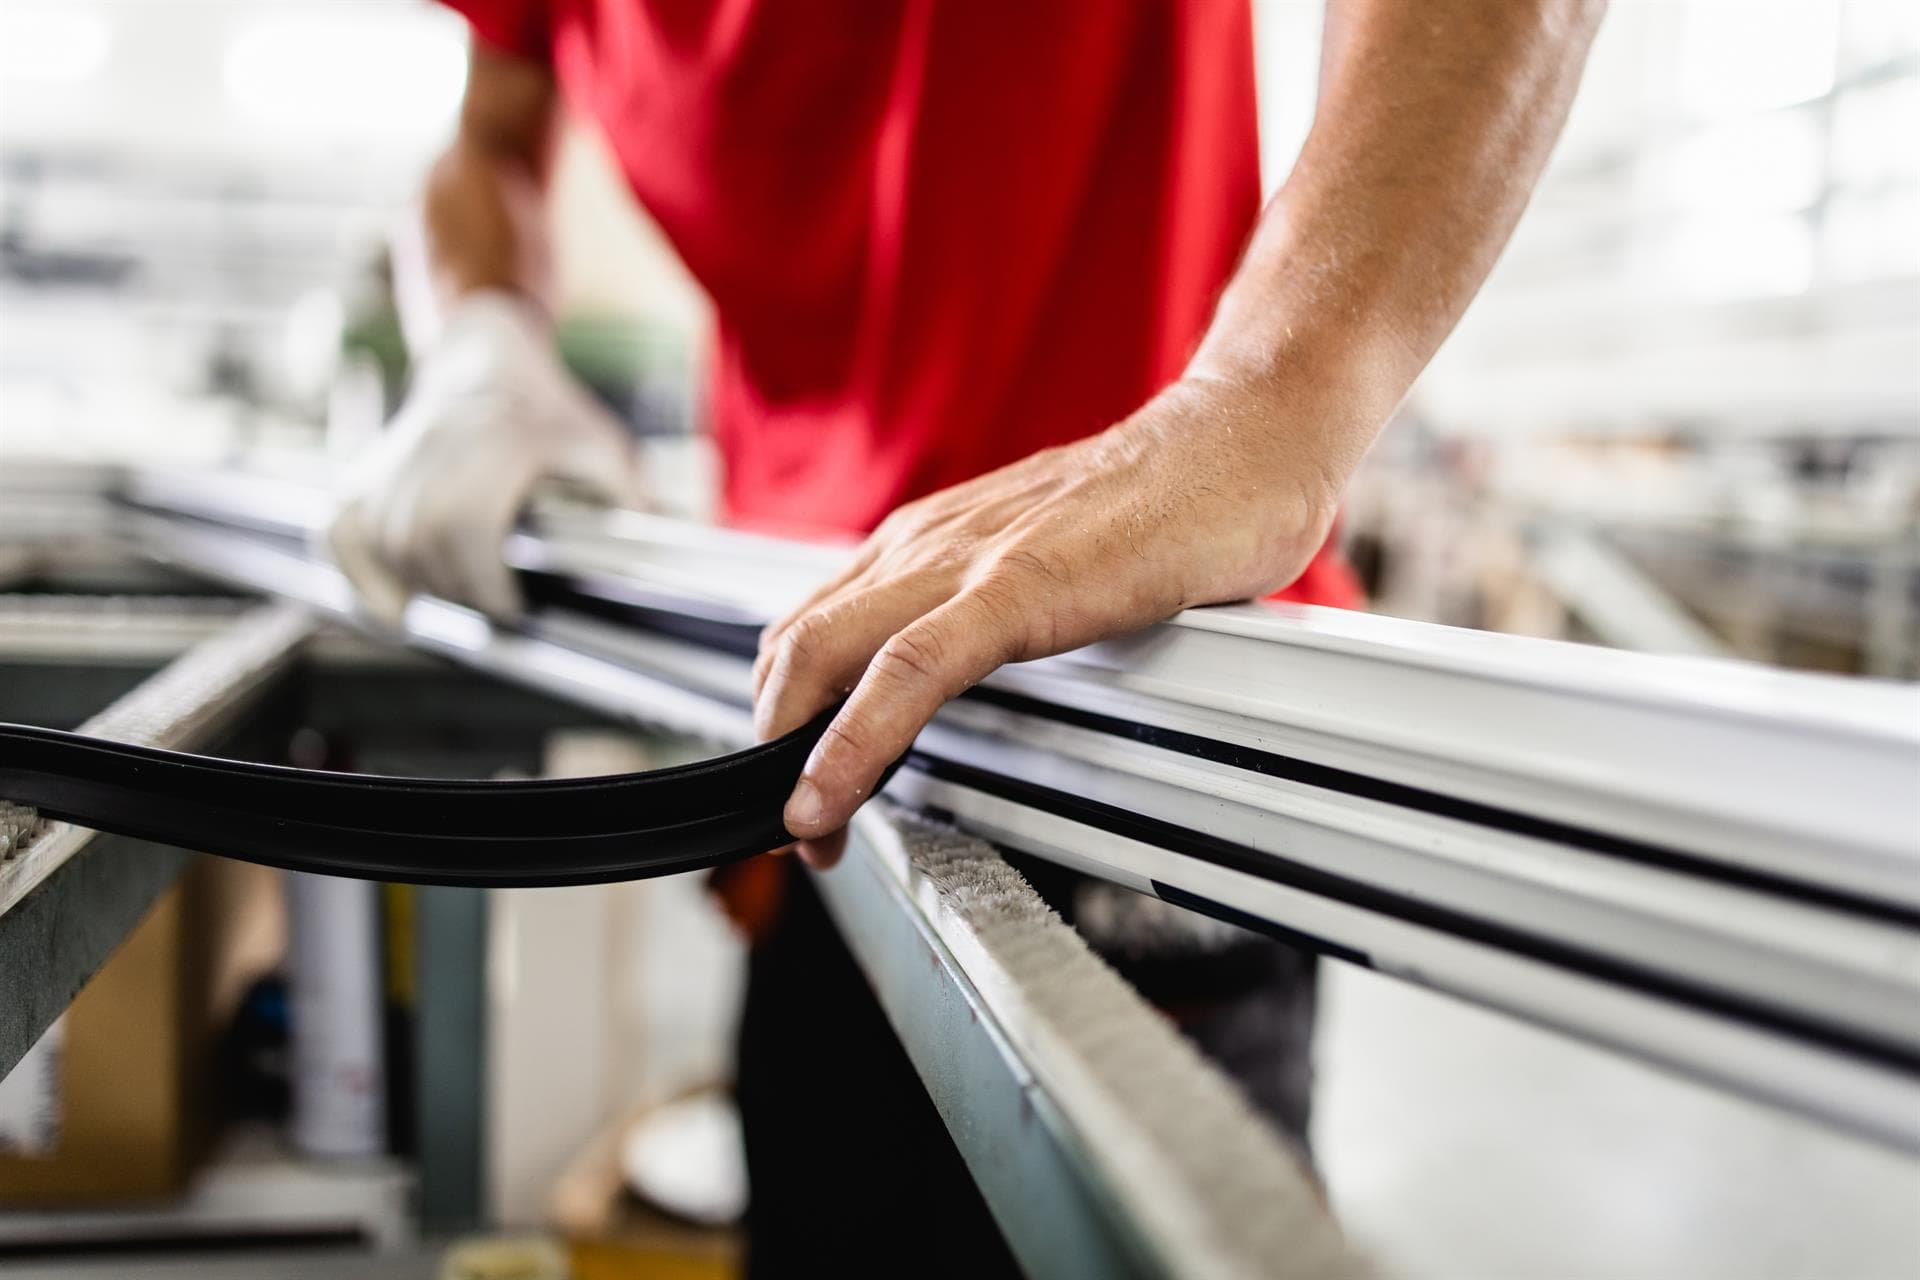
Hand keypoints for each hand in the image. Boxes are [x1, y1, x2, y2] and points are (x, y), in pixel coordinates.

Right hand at [324, 290, 640, 622]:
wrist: (483, 357)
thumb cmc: (547, 410)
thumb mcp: (600, 441)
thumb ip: (627, 495)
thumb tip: (656, 542)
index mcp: (492, 441)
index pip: (468, 527)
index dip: (487, 582)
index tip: (515, 612)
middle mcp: (433, 447)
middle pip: (424, 542)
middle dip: (460, 590)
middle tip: (495, 610)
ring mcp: (391, 460)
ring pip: (386, 542)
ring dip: (421, 585)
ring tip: (462, 600)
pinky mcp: (362, 474)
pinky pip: (341, 532)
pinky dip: (359, 575)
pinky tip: (394, 608)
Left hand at [752, 376, 1340, 867]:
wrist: (1245, 438)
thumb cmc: (1168, 502)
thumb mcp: (1049, 560)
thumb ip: (998, 608)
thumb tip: (970, 678)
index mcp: (929, 539)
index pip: (813, 629)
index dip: (782, 712)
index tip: (793, 783)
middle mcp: (927, 543)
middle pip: (794, 647)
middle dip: (771, 746)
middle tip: (791, 828)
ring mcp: (967, 559)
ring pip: (826, 654)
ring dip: (796, 753)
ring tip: (805, 830)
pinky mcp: (1020, 584)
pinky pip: (910, 670)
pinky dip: (855, 739)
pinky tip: (833, 794)